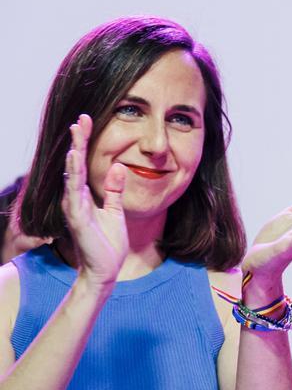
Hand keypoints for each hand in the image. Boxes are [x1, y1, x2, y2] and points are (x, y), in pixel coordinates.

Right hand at [61, 114, 127, 287]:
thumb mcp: (115, 210)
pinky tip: (75, 164)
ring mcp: (75, 209)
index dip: (84, 143)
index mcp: (84, 195)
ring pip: (72, 177)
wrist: (105, 270)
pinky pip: (75, 196)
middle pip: (75, 165)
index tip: (87, 121)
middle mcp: (75, 199)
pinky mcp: (77, 220)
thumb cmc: (107, 242)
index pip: (83, 164)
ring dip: (74, 156)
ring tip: (76, 134)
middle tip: (81, 119)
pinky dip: (74, 179)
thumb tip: (120, 165)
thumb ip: (115, 189)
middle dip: (78, 142)